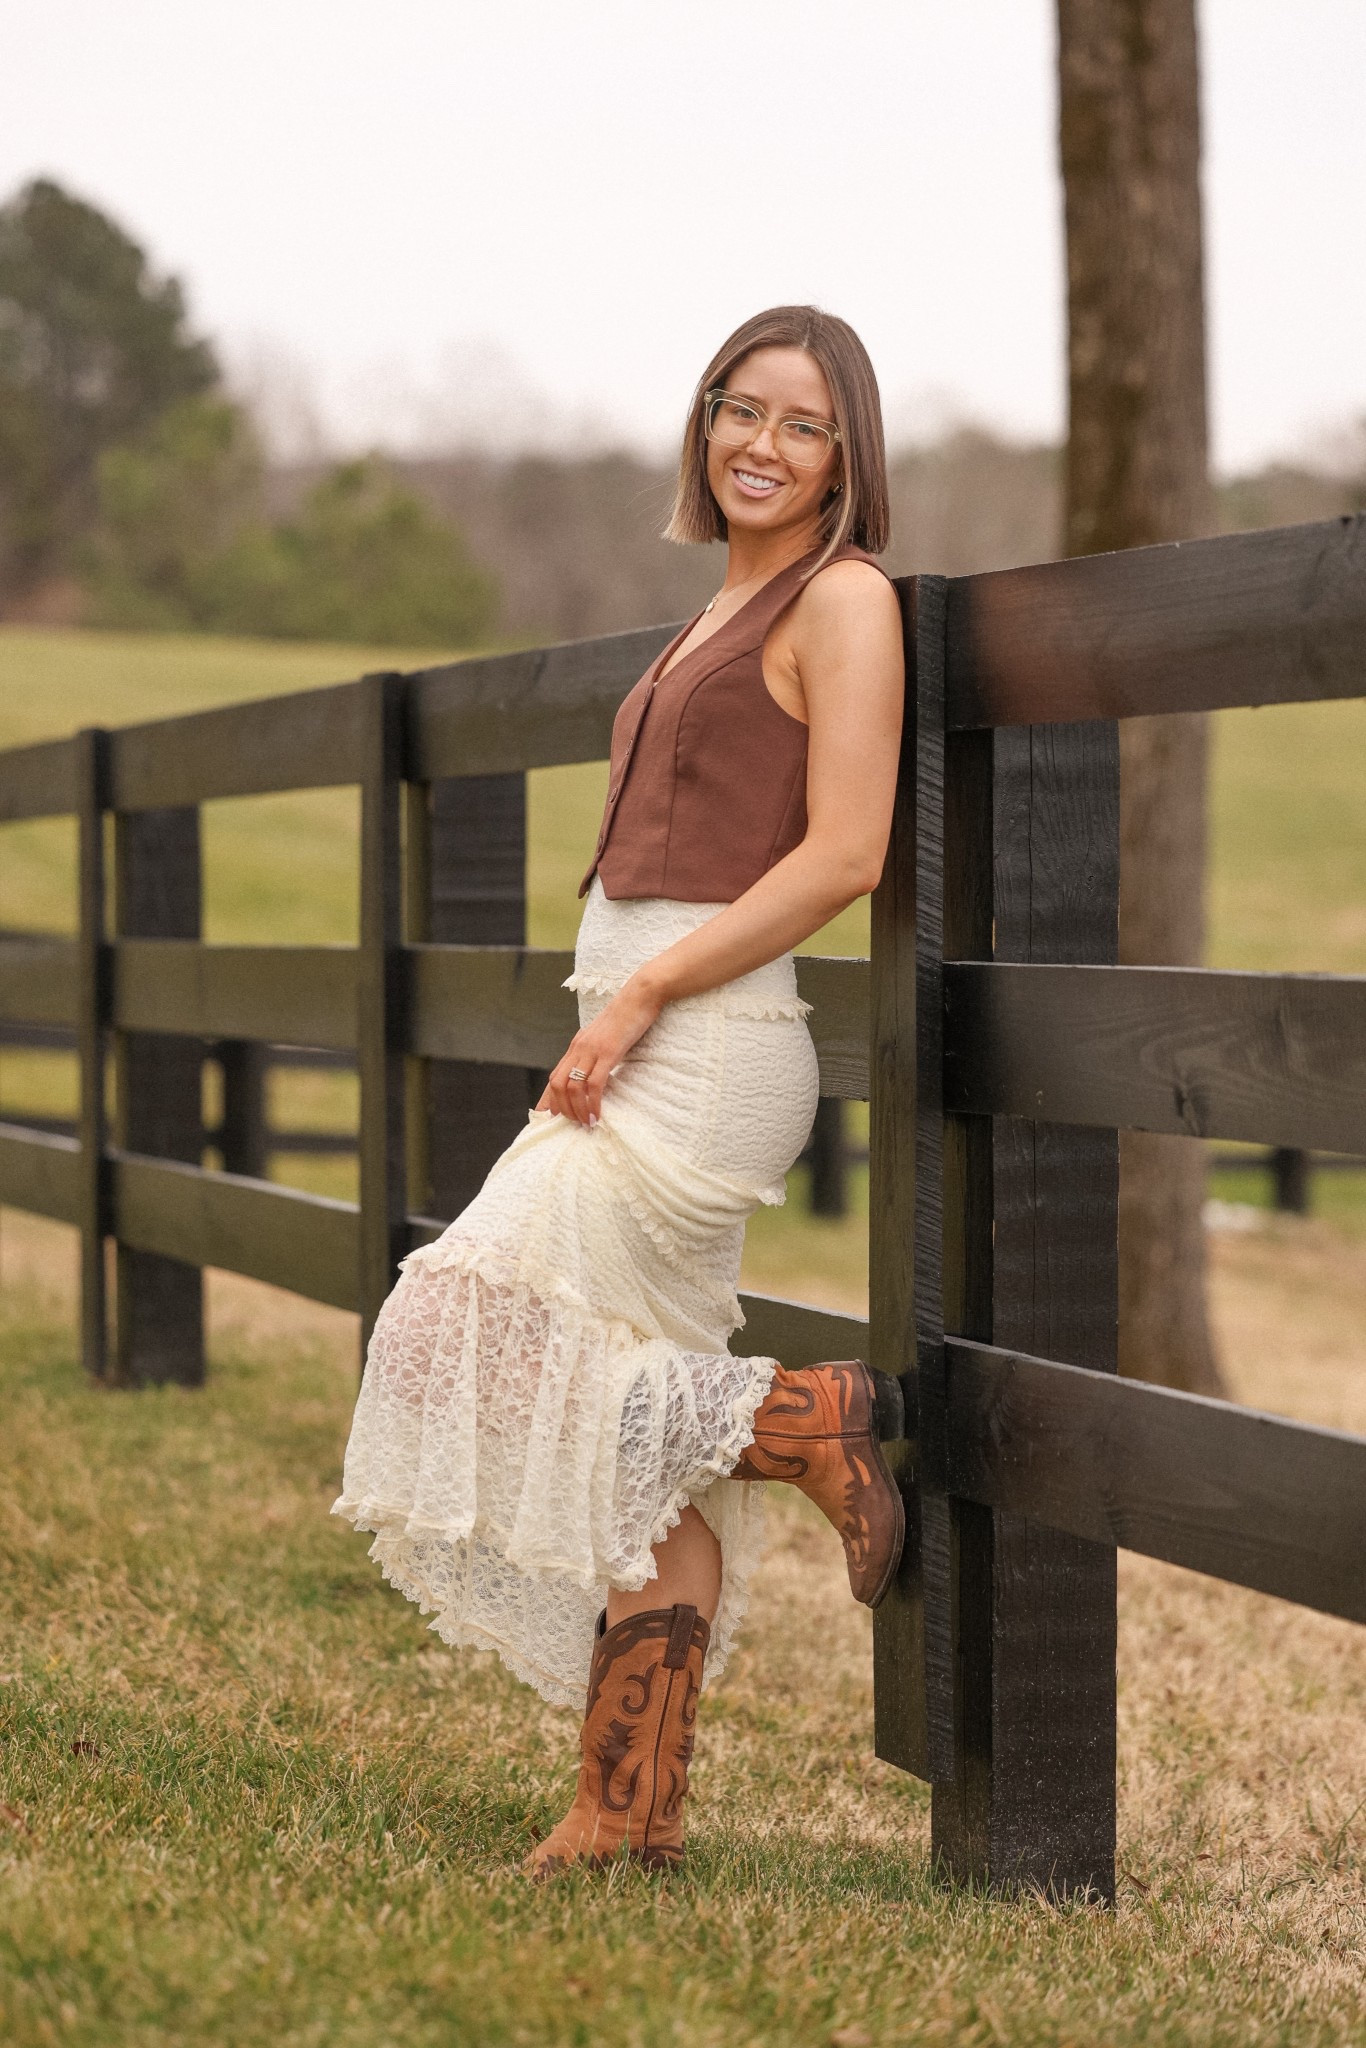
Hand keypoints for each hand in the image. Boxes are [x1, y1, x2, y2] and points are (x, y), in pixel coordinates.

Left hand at [537, 977, 663, 1125]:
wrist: (641, 994)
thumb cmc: (629, 1016)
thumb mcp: (606, 1036)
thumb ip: (597, 1052)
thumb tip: (596, 1072)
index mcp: (577, 1045)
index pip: (554, 1076)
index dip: (548, 1099)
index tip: (546, 1118)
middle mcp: (579, 1047)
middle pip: (558, 1084)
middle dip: (561, 1109)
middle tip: (572, 1125)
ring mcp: (592, 1050)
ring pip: (573, 1087)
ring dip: (577, 1110)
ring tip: (586, 1124)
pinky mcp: (609, 1052)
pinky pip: (594, 1084)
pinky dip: (593, 1103)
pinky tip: (597, 1114)